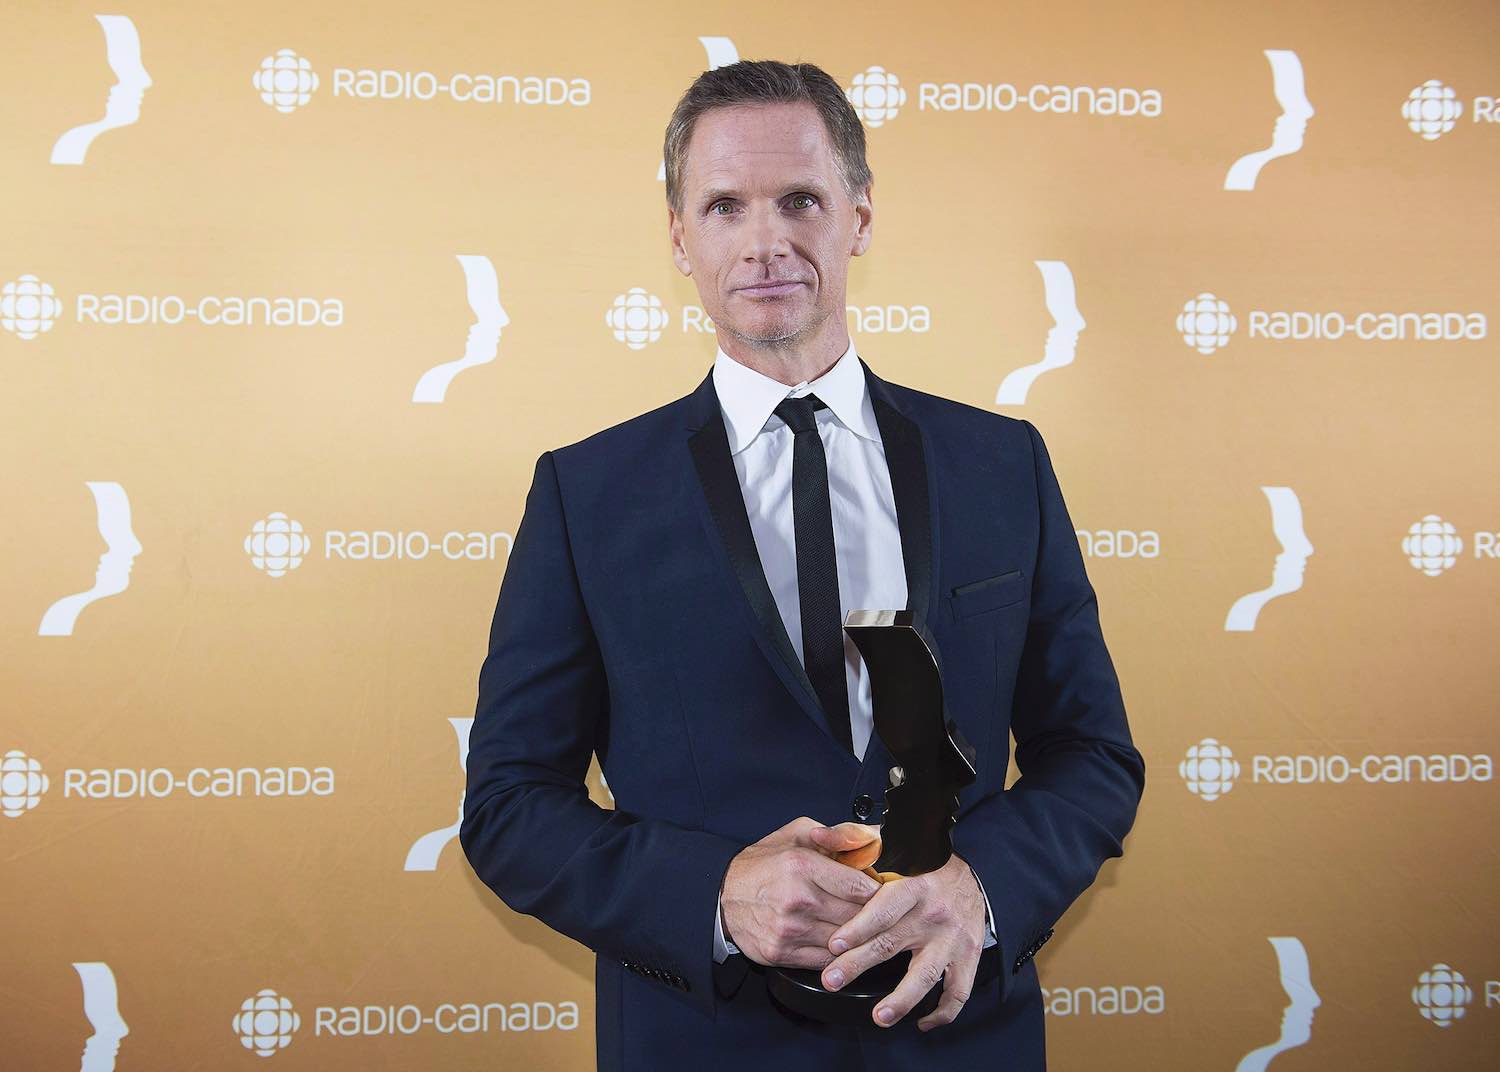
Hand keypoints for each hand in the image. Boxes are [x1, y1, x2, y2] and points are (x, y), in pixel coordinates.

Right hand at [720, 817, 881, 969]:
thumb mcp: (798, 834)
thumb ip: (837, 834)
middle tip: (876, 911)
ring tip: (858, 927)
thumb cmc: (763, 864)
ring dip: (856, 937)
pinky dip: (836, 953)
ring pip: (845, 942)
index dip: (877, 892)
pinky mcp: (782, 953)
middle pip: (857, 917)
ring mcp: (789, 930)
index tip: (881, 893)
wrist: (723, 896)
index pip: (860, 887)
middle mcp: (797, 899)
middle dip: (870, 915)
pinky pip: (826, 960)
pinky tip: (835, 940)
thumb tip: (870, 840)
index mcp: (802, 866)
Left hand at [819, 852, 985, 1030]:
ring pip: (926, 974)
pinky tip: (923, 1022)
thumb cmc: (921, 862)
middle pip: (892, 944)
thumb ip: (849, 838)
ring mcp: (952, 939)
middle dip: (859, 964)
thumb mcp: (887, 841)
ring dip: (903, 998)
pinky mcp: (967, 957)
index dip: (859, 927)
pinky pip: (957, 990)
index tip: (835, 943)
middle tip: (832, 980)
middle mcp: (933, 914)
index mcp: (913, 884)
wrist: (970, 874)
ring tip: (880, 1016)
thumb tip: (816, 836)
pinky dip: (943, 1012)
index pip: (883, 908)